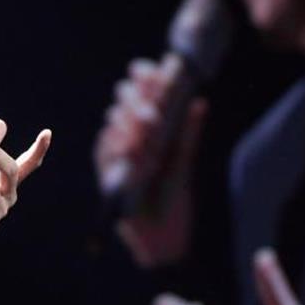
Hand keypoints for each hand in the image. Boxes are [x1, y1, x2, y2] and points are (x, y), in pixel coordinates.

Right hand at [93, 54, 207, 265]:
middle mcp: (130, 131)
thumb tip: (199, 101)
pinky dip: (120, 142)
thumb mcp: (183, 162)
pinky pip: (108, 145)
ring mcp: (115, 146)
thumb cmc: (172, 198)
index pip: (142, 89)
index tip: (159, 69)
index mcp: (149, 124)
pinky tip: (132, 142)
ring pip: (116, 118)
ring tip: (152, 122)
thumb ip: (188, 132)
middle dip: (139, 96)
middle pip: (125, 98)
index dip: (147, 76)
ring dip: (133, 117)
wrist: (160, 234)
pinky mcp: (106, 164)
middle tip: (158, 97)